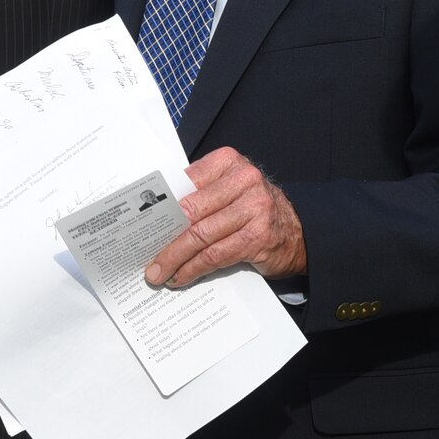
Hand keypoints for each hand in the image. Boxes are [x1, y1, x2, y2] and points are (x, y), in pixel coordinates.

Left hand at [144, 146, 306, 289]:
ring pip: (200, 236)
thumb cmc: (254, 208)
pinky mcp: (258, 237)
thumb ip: (199, 193)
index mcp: (229, 162)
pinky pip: (215, 255)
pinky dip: (194, 269)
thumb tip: (156, 215)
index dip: (158, 206)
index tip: (139, 224)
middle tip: (145, 256)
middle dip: (163, 237)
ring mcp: (254, 208)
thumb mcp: (230, 189)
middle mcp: (243, 181)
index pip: (184, 183)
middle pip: (190, 211)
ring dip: (174, 258)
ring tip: (159, 272)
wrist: (299, 231)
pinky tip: (181, 276)